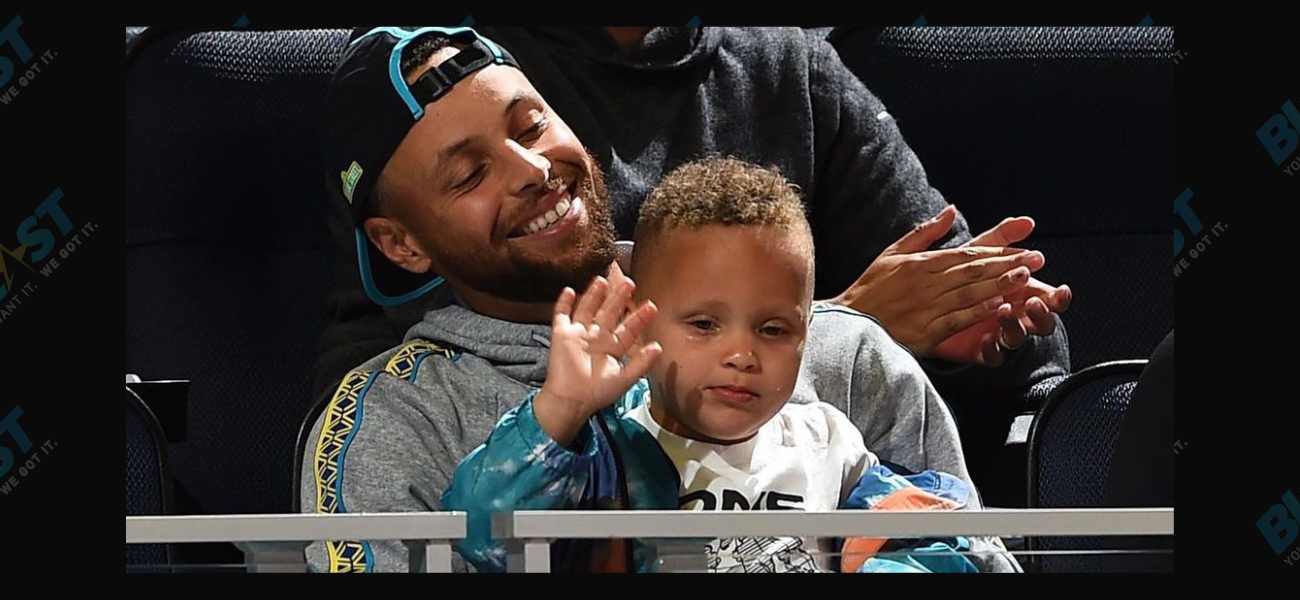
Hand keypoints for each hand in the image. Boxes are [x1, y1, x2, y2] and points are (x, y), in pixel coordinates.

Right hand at [534, 275, 661, 445]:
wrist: (572, 400)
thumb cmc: (597, 393)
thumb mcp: (624, 378)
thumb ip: (641, 363)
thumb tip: (659, 347)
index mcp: (612, 348)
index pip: (629, 328)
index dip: (640, 318)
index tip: (652, 306)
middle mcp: (597, 338)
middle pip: (609, 312)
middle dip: (619, 298)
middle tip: (629, 283)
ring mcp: (579, 335)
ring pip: (587, 309)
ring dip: (594, 295)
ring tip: (603, 280)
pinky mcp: (562, 335)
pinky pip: (562, 315)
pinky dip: (564, 303)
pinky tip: (570, 291)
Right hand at [832, 205, 1047, 357]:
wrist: (847, 325)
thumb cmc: (870, 290)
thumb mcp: (891, 254)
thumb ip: (923, 233)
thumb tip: (951, 211)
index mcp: (918, 264)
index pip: (964, 254)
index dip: (996, 251)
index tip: (1023, 247)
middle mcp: (924, 284)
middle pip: (972, 272)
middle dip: (1006, 264)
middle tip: (1036, 258)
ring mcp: (925, 309)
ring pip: (969, 294)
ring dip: (999, 285)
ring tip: (1026, 278)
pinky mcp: (925, 333)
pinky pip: (957, 321)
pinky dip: (979, 313)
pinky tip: (1000, 307)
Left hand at [930, 214, 1072, 365]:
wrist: (925, 299)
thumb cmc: (958, 273)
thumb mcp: (977, 250)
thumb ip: (1002, 235)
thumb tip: (1027, 220)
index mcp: (1020, 292)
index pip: (1049, 297)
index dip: (1057, 296)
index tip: (1060, 290)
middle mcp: (1015, 313)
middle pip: (1042, 321)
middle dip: (1042, 313)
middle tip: (1034, 302)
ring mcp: (998, 333)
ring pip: (1018, 337)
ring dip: (1015, 326)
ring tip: (1004, 312)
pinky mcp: (979, 350)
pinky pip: (992, 357)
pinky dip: (991, 350)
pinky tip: (985, 339)